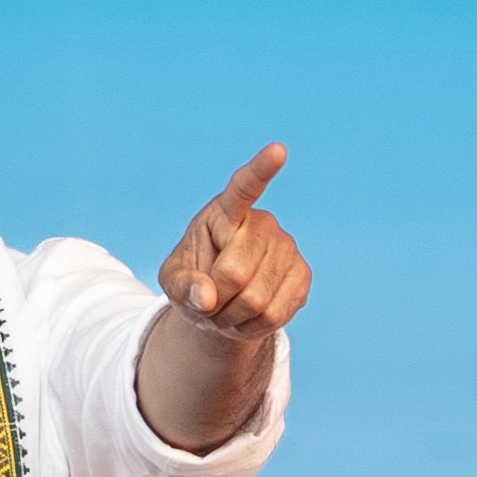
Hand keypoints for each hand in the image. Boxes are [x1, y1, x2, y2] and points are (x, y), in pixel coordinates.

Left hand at [155, 145, 308, 340]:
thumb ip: (182, 286)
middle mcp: (264, 223)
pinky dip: (253, 326)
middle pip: (235, 272)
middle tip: (209, 301)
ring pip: (256, 300)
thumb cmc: (194, 281)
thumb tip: (207, 296)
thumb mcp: (173, 282)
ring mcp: (287, 248)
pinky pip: (276, 314)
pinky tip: (246, 317)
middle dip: (215, 299)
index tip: (278, 150)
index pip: (244, 187)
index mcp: (226, 211)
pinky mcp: (303, 275)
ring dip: (232, 316)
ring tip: (226, 308)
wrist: (222, 305)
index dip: (262, 169)